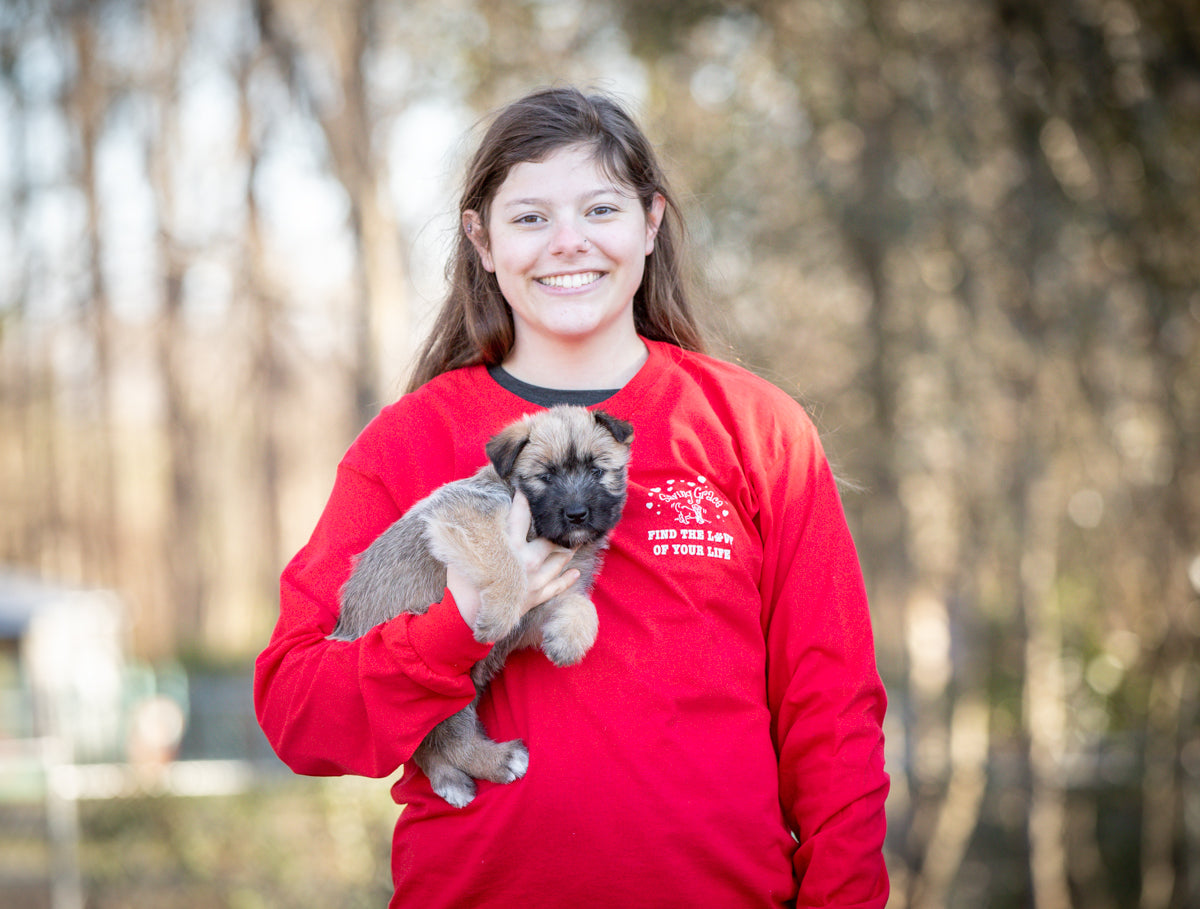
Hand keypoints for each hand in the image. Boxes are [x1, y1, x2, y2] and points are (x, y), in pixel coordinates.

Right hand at [447, 491, 579, 628]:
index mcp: (510, 547)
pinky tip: (575, 572)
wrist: (463, 619)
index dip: (524, 500)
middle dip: (558, 530)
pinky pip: (557, 587)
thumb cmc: (461, 584)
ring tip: (575, 541)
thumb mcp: (465, 551)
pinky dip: (567, 579)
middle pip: (551, 540)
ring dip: (568, 551)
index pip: (521, 516)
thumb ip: (478, 533)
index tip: (525, 490)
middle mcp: (527, 562)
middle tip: (565, 520)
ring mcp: (534, 582)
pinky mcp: (534, 598)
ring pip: (558, 561)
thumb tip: (477, 514)